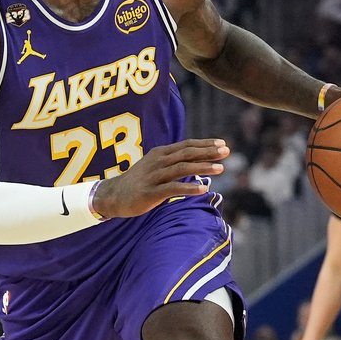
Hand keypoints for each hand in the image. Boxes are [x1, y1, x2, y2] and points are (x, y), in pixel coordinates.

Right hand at [91, 139, 228, 218]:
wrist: (113, 195)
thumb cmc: (139, 181)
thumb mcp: (155, 166)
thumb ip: (173, 162)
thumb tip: (196, 161)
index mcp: (160, 153)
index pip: (186, 145)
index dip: (205, 144)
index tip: (222, 144)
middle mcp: (158, 161)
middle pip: (187, 154)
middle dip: (208, 152)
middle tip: (227, 151)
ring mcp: (154, 176)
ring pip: (182, 169)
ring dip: (203, 168)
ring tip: (221, 169)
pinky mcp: (151, 192)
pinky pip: (173, 188)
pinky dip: (189, 187)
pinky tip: (203, 189)